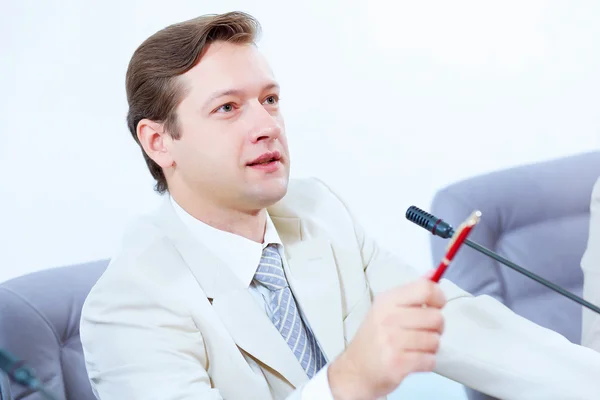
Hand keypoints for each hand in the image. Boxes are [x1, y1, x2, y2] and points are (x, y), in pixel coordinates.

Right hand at [328, 278, 445, 399]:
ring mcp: (391, 341)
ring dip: (432, 347)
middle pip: (436, 317)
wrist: (355, 370)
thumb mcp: (386, 308)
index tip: (436, 306)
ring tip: (417, 347)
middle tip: (425, 332)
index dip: (439, 298)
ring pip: (435, 340)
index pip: (425, 290)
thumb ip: (412, 292)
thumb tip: (433, 273)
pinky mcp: (397, 363)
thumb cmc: (375, 337)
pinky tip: (414, 360)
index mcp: (387, 301)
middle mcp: (388, 318)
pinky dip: (427, 362)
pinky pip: (430, 360)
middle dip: (437, 328)